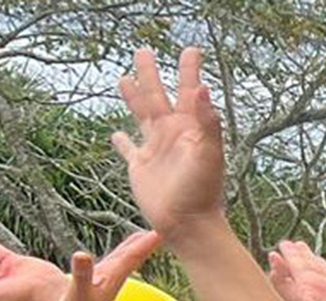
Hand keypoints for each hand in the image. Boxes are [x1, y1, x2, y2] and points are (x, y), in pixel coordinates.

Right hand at [52, 232, 159, 300]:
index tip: (162, 230)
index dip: (146, 243)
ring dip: (136, 248)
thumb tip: (82, 255)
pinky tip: (121, 255)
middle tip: (165, 227)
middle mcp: (113, 279)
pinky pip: (114, 266)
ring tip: (145, 236)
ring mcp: (107, 282)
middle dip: (147, 242)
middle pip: (133, 256)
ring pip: (125, 261)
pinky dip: (120, 257)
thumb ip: (81, 274)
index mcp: (111, 277)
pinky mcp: (98, 285)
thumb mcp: (77, 292)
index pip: (132, 256)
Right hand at [112, 48, 229, 244]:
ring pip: (140, 115)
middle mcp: (172, 135)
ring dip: (133, 97)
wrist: (189, 225)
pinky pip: (128, 150)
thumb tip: (202, 87)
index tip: (191, 50)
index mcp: (190, 128)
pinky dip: (121, 142)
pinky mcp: (141, 168)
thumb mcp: (209, 154)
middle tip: (143, 51)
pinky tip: (116, 134)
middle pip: (157, 95)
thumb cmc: (203, 192)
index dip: (188, 70)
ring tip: (124, 80)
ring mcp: (156, 150)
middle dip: (151, 74)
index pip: (189, 91)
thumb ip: (207, 121)